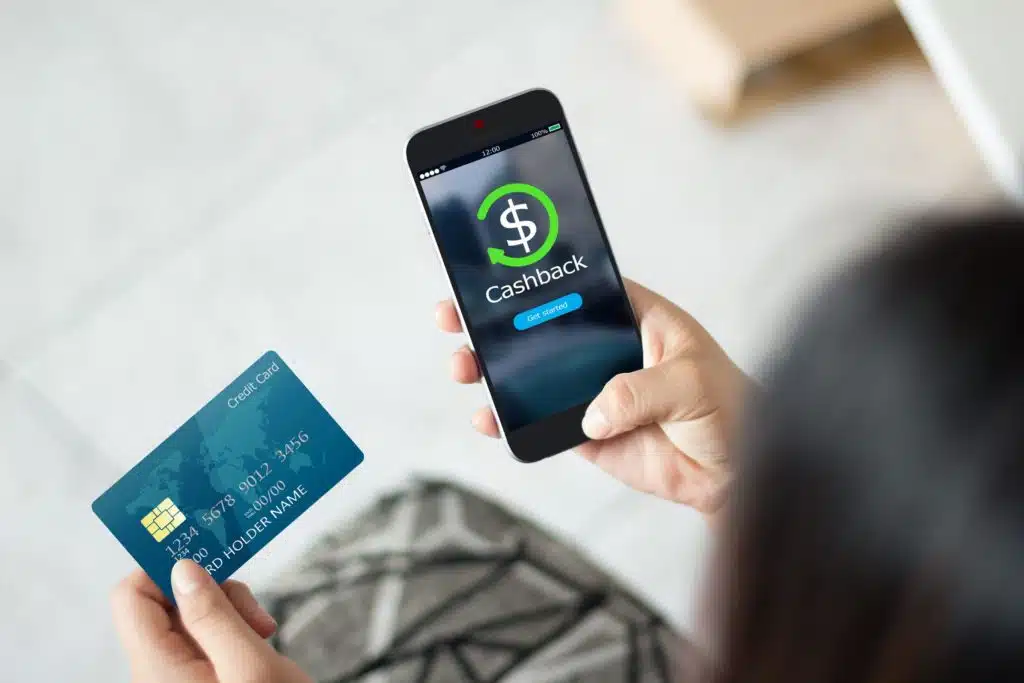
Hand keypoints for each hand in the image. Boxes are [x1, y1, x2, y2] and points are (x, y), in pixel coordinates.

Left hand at [111, 560, 311, 682]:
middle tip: (253, 613)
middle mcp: (157, 675)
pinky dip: (233, 633)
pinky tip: (259, 645)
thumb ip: (213, 614)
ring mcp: (178, 681)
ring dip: (229, 614)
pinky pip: (205, 643)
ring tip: (264, 634)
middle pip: (165, 604)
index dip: (165, 568)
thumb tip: (182, 568)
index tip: (212, 558)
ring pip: (190, 621)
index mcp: (157, 669)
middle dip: (213, 594)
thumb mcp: (250, 664)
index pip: (132, 595)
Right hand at [436, 279, 747, 516]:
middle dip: (494, 321)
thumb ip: (641, 391)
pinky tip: (487, 417)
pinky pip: (539, 423)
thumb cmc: (731, 410)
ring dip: (493, 370)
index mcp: (636, 318)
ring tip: (464, 367)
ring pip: (531, 375)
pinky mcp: (586, 432)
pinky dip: (509, 421)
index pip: (578, 286)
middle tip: (456, 316)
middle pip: (541, 327)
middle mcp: (608, 349)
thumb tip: (594, 412)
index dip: (536, 276)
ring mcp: (593, 391)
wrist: (737, 474)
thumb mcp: (691, 384)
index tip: (495, 271)